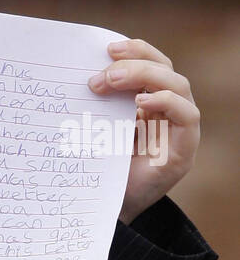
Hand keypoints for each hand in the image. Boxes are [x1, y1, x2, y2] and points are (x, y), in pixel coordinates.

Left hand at [88, 38, 200, 224]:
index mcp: (144, 101)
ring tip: (112, 81)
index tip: (105, 48)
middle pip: (164, 68)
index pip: (150, 63)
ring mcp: (177, 129)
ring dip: (146, 76)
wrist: (103, 211)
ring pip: (178, 85)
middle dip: (135, 62)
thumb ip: (93, 103)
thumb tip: (71, 72)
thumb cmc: (95, 167)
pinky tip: (141, 102)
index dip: (134, 51)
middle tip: (103, 71)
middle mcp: (165, 111)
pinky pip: (188, 115)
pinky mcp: (184, 150)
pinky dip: (167, 101)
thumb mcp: (92, 128)